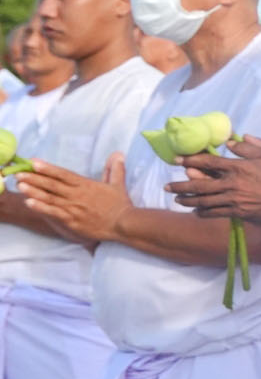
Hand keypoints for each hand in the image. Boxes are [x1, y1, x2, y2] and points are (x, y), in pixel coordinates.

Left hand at [17, 153, 131, 244]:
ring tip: (20, 185)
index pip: (63, 174)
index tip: (33, 162)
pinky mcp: (72, 220)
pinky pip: (53, 212)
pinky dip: (41, 207)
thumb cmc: (120, 205)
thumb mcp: (118, 184)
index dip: (48, 168)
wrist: (124, 224)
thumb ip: (114, 169)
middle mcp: (77, 195)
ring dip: (34, 191)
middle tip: (18, 172)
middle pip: (52, 185)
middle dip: (34, 178)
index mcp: (86, 185)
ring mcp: (73, 208)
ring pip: (50, 198)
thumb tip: (118, 154)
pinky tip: (29, 203)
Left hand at [171, 135, 260, 223]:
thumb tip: (233, 140)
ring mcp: (234, 199)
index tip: (177, 160)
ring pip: (204, 201)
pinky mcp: (237, 212)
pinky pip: (215, 213)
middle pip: (199, 184)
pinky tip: (196, 211)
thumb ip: (250, 146)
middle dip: (180, 185)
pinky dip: (203, 212)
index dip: (191, 160)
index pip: (209, 161)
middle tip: (167, 186)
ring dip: (187, 200)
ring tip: (177, 199)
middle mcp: (232, 183)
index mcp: (239, 167)